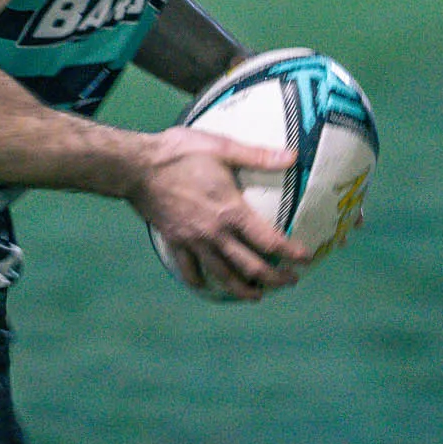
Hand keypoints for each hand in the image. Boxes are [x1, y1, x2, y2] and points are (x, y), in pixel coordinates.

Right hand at [129, 127, 306, 300]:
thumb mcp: (222, 147)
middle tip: (290, 282)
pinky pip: (189, 268)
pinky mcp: (174, 240)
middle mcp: (215, 233)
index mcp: (231, 211)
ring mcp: (193, 240)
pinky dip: (199, 280)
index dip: (291, 252)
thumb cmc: (179, 153)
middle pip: (250, 266)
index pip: (269, 240)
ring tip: (256, 296)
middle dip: (274, 278)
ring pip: (222, 274)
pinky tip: (206, 285)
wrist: (136, 167)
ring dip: (242, 289)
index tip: (306, 259)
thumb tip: (293, 155)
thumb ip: (258, 155)